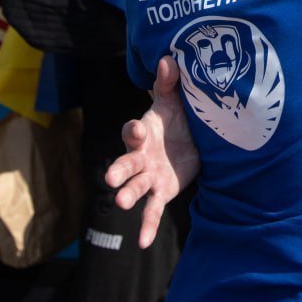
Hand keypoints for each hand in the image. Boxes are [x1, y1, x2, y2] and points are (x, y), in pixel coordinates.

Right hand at [104, 56, 199, 247]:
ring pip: (135, 187)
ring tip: (120, 204)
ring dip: (127, 195)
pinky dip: (147, 227)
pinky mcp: (161, 192)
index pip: (132, 132)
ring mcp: (148, 176)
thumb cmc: (176, 119)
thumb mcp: (174, 102)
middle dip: (118, 171)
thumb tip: (170, 58)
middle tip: (110, 179)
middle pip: (125, 164)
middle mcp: (140, 157)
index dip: (133, 131)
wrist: (191, 142)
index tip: (136, 130)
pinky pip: (152, 211)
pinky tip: (143, 243)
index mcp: (143, 133)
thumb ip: (169, 83)